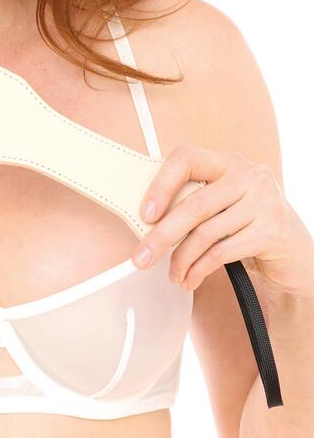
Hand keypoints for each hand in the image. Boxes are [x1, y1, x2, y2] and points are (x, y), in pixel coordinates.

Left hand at [130, 145, 313, 298]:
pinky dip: (200, 269)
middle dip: (162, 235)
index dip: (161, 185)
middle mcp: (249, 175)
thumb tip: (148, 222)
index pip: (186, 158)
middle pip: (194, 204)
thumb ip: (194, 204)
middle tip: (141, 257)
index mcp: (229, 162)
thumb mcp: (222, 207)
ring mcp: (264, 202)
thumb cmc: (249, 228)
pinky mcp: (272, 230)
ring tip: (173, 274)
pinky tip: (190, 279)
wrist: (295, 256)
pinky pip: (223, 252)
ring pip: (206, 232)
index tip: (144, 214)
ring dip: (182, 259)